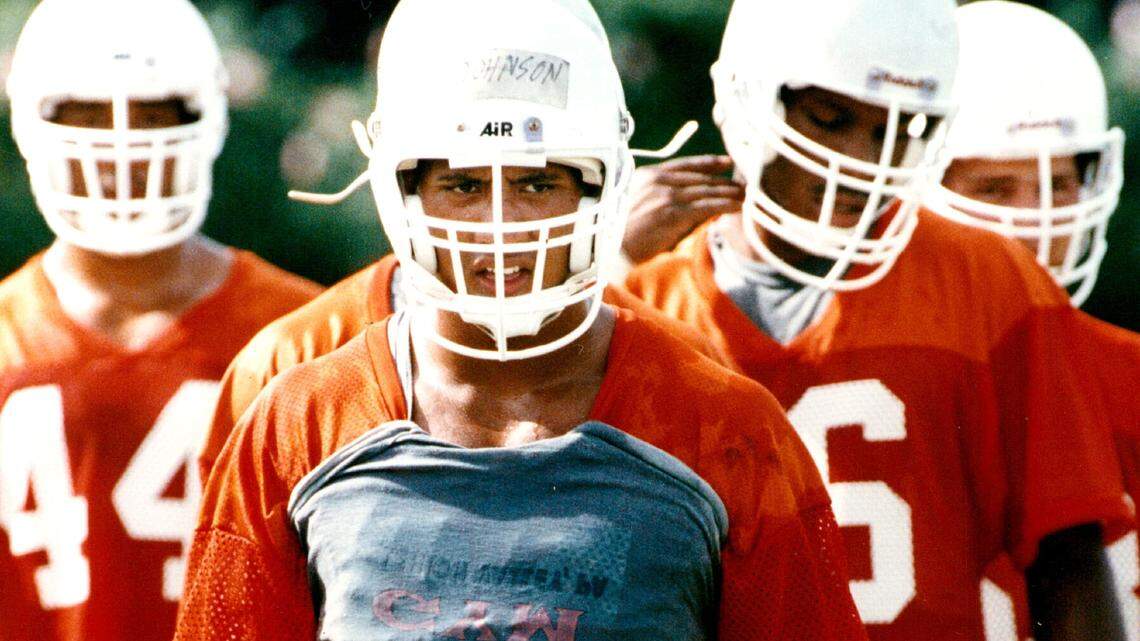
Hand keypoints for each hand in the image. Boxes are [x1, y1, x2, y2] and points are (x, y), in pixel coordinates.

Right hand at [623, 155, 744, 264]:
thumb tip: (682, 200)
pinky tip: (738, 207)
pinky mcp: (673, 213)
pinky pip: (706, 205)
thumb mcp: (637, 203)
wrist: (607, 247)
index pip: (685, 164)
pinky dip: (725, 205)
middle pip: (700, 177)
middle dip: (724, 180)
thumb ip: (659, 196)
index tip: (726, 162)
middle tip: (743, 183)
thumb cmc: (619, 232)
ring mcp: (666, 195)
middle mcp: (658, 181)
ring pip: (706, 190)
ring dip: (729, 192)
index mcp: (648, 175)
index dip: (708, 163)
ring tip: (745, 196)